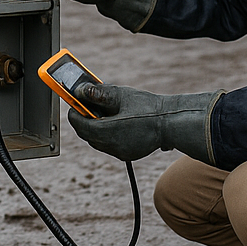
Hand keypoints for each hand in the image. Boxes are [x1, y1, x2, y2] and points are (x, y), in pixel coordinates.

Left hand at [68, 83, 217, 163]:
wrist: (171, 123)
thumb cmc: (147, 108)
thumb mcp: (120, 95)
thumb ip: (98, 94)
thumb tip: (80, 91)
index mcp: (107, 131)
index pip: (79, 124)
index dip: (75, 111)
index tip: (75, 102)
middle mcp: (111, 146)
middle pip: (86, 134)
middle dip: (84, 119)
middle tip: (88, 105)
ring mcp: (120, 152)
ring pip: (97, 141)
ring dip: (95, 127)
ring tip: (103, 112)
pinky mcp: (128, 154)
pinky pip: (109, 145)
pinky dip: (106, 134)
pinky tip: (115, 121)